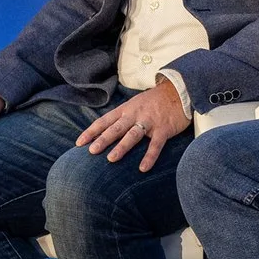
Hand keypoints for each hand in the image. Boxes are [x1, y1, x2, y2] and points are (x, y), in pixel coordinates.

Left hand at [75, 79, 192, 170]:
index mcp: (126, 109)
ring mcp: (149, 122)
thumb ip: (124, 116)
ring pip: (132, 135)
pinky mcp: (163, 129)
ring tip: (111, 159)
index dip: (92, 131)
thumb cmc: (155, 100)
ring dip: (122, 147)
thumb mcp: (135, 103)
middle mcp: (135, 115)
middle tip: (92, 151)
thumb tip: (108, 129)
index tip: (79, 143)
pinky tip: (143, 168)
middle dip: (103, 139)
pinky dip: (149, 156)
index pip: (105, 121)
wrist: (179, 90)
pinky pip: (155, 144)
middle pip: (116, 128)